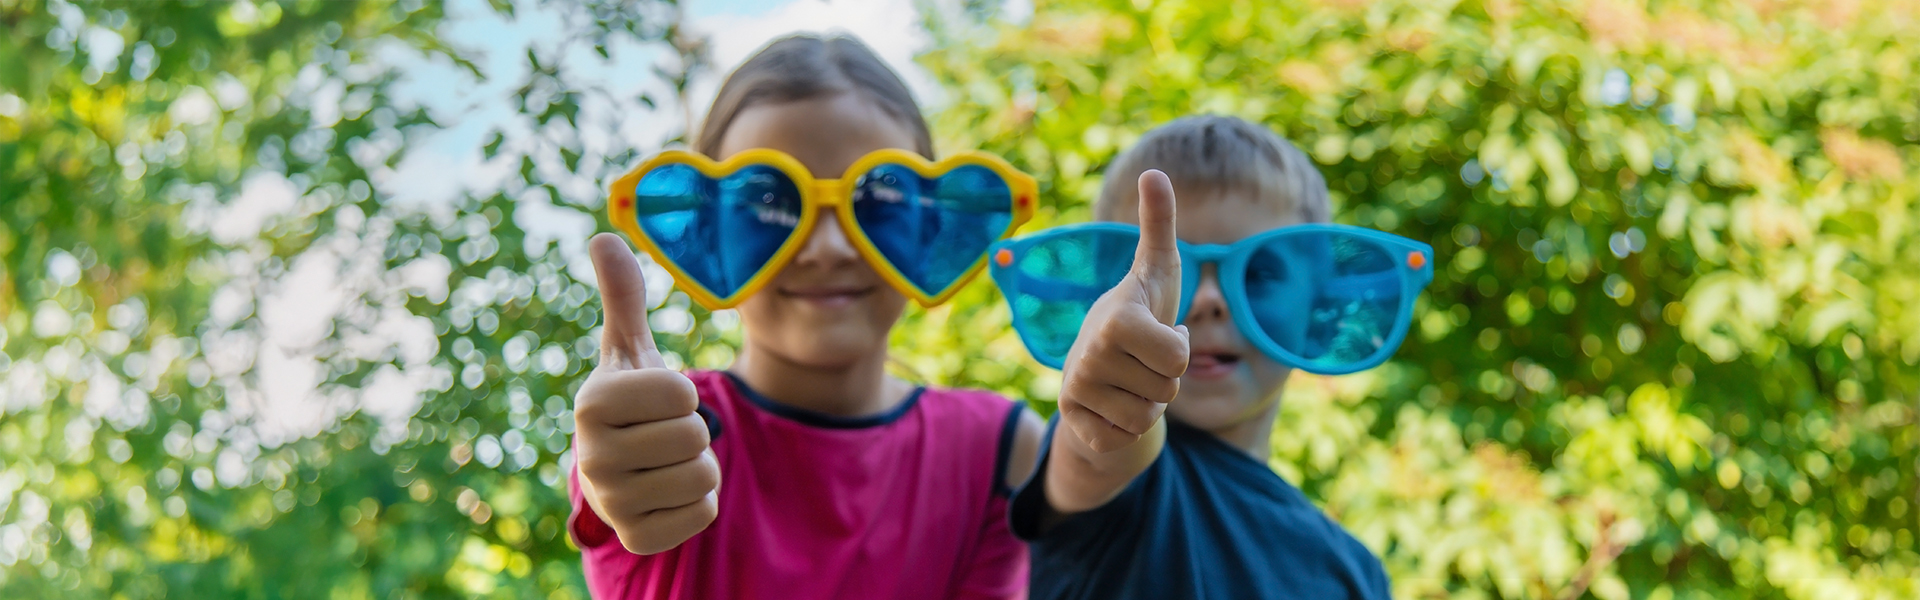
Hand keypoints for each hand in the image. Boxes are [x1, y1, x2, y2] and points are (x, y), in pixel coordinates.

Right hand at [573, 233, 719, 554]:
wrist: (616, 468)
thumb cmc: (630, 399)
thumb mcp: (628, 348)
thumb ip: (624, 295)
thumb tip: (605, 236)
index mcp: (592, 403)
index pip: (682, 393)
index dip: (682, 392)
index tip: (656, 399)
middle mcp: (591, 457)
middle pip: (694, 436)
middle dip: (692, 432)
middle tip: (661, 433)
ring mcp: (611, 503)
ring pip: (703, 476)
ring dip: (698, 466)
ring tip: (665, 461)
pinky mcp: (637, 538)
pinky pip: (702, 516)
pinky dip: (698, 504)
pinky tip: (666, 493)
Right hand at [1057, 170, 1189, 452]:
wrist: (1098, 365)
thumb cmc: (1140, 313)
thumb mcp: (1157, 268)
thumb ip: (1158, 222)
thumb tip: (1155, 171)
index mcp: (1115, 319)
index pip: (1178, 358)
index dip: (1178, 349)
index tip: (1158, 332)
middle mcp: (1088, 355)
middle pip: (1167, 389)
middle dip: (1164, 379)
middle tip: (1141, 360)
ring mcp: (1077, 392)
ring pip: (1148, 417)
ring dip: (1148, 402)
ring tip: (1129, 380)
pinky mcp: (1075, 425)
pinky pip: (1125, 439)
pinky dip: (1126, 428)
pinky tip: (1113, 405)